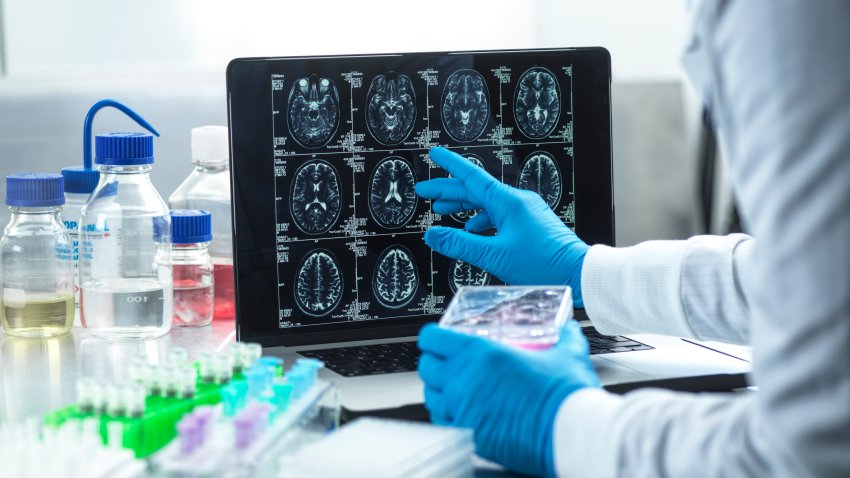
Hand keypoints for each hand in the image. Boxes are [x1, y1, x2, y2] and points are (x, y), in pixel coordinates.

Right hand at [416, 147, 589, 305]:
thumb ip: (460, 244)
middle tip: (426, 191)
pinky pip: (499, 215)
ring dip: (464, 205)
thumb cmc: (544, 264)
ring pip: (487, 203)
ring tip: (443, 210)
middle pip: (476, 190)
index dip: (450, 165)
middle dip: (449, 190)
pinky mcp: (531, 224)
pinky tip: (473, 228)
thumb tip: (434, 235)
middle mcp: (518, 202)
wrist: (578, 274)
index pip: (472, 176)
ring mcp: (526, 212)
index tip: (435, 153)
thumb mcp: (494, 255)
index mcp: (509, 202)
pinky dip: (481, 219)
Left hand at [418, 321, 599, 476]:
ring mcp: (462, 410)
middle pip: (427, 367)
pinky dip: (446, 415)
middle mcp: (463, 381)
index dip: (432, 336)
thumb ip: (565, 338)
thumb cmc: (564, 396)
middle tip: (444, 361)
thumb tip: (569, 330)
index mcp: (481, 354)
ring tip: (450, 388)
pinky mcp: (468, 434)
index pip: (434, 338)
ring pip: (430, 396)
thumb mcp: (567, 355)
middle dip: (432, 362)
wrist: (569, 433)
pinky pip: (442, 422)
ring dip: (437, 389)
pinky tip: (459, 413)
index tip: (436, 338)